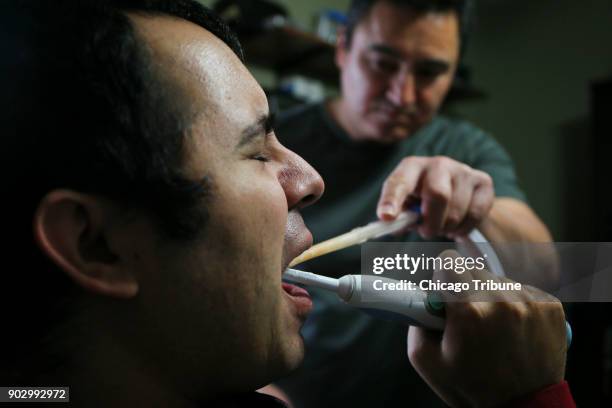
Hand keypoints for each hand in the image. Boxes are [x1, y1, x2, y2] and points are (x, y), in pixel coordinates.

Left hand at [377, 156, 493, 238]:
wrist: (459, 195)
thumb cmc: (423, 202)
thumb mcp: (406, 207)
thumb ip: (398, 215)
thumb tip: (392, 222)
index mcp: (411, 167)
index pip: (399, 181)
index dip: (392, 199)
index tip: (386, 217)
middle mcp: (437, 164)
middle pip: (438, 194)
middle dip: (432, 222)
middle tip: (427, 232)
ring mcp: (462, 170)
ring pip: (456, 210)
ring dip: (447, 228)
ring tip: (442, 226)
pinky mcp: (483, 181)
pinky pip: (474, 214)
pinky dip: (464, 228)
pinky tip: (458, 224)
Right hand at [408, 251, 567, 407]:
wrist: (524, 406)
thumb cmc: (472, 386)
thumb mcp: (425, 360)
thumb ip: (415, 319)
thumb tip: (422, 295)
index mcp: (469, 310)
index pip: (448, 260)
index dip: (442, 277)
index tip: (445, 296)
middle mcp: (502, 299)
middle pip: (473, 269)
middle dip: (465, 289)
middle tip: (468, 319)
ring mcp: (531, 301)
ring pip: (498, 279)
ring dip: (491, 297)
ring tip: (494, 329)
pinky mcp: (551, 305)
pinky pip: (523, 289)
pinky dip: (515, 304)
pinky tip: (514, 330)